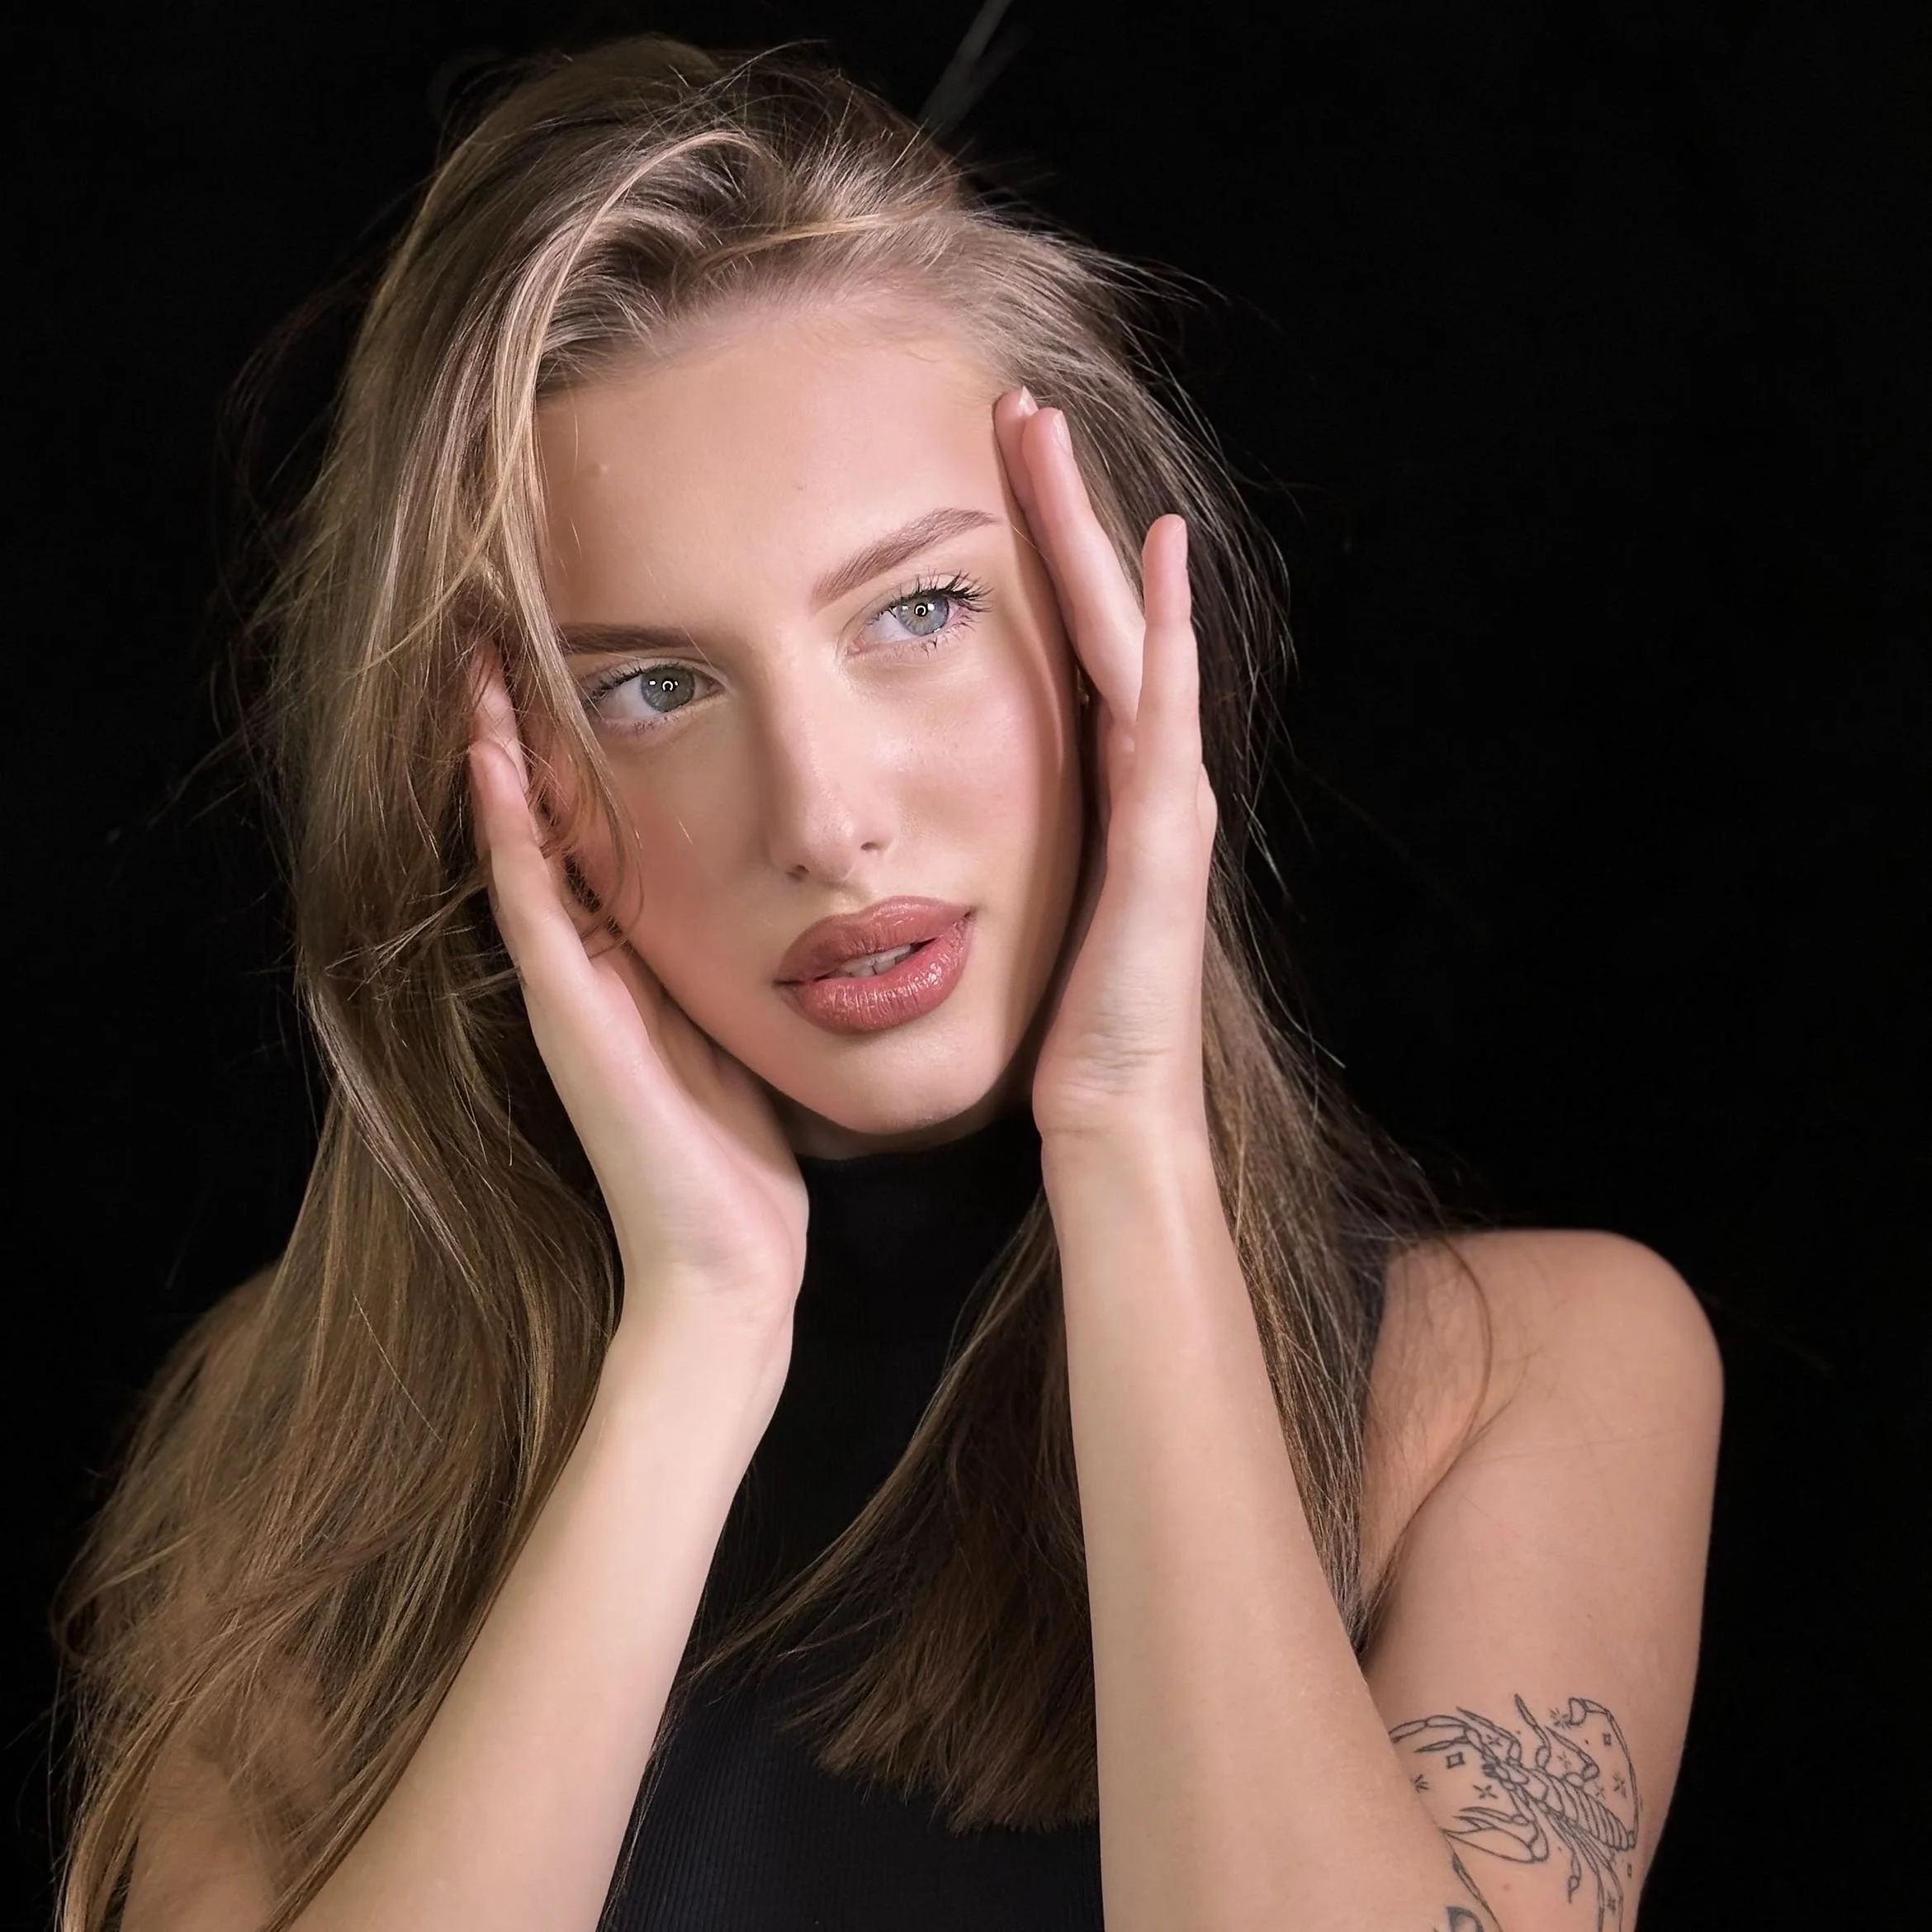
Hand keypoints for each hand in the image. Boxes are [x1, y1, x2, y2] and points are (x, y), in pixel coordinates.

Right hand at [467, 653, 808, 1348]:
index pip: (588, 844)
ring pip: (516, 852)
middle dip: (520, 740)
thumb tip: (786, 909)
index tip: (579, 676)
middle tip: (503, 643)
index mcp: (630, 973)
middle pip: (537, 832)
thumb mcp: (746, 1037)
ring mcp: (566, 994)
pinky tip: (492, 759)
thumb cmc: (745, 1162)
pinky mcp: (567, 1019)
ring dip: (495, 760)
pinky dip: (508, 832)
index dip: (571, 764)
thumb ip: (740, 973)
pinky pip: (529, 906)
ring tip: (481, 669)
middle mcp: (583, 974)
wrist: (729, 1264)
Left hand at [993, 390, 1217, 1144]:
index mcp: (1094, 790)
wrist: (1107, 1113)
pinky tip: (1156, 551)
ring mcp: (1163, 797)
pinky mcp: (1166, 834)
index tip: (987, 472)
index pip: (1061, 645)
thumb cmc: (1049, 1026)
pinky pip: (1165, 709)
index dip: (1032, 556)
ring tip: (1059, 439)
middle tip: (1022, 409)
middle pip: (1099, 614)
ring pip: (1131, 634)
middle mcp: (1141, 776)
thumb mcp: (1009, 908)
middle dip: (1061, 510)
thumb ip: (983, 842)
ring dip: (1097, 534)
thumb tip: (904, 809)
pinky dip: (1167, 627)